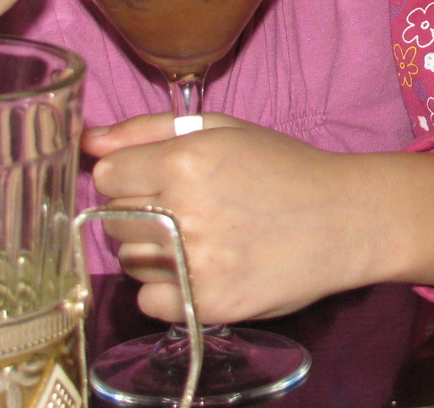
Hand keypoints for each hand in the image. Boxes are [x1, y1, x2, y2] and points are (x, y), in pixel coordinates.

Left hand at [83, 114, 433, 323]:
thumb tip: (87, 141)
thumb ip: (148, 130)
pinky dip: (166, 288)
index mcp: (186, 161)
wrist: (346, 219)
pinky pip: (149, 300)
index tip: (157, 179)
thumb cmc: (284, 168)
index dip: (130, 176)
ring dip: (152, 251)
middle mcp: (186, 213)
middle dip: (140, 212)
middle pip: (113, 220)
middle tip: (186, 208)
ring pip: (129, 261)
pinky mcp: (209, 304)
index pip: (107, 177)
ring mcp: (197, 264)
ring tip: (199, 238)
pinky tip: (200, 268)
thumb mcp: (223, 130)